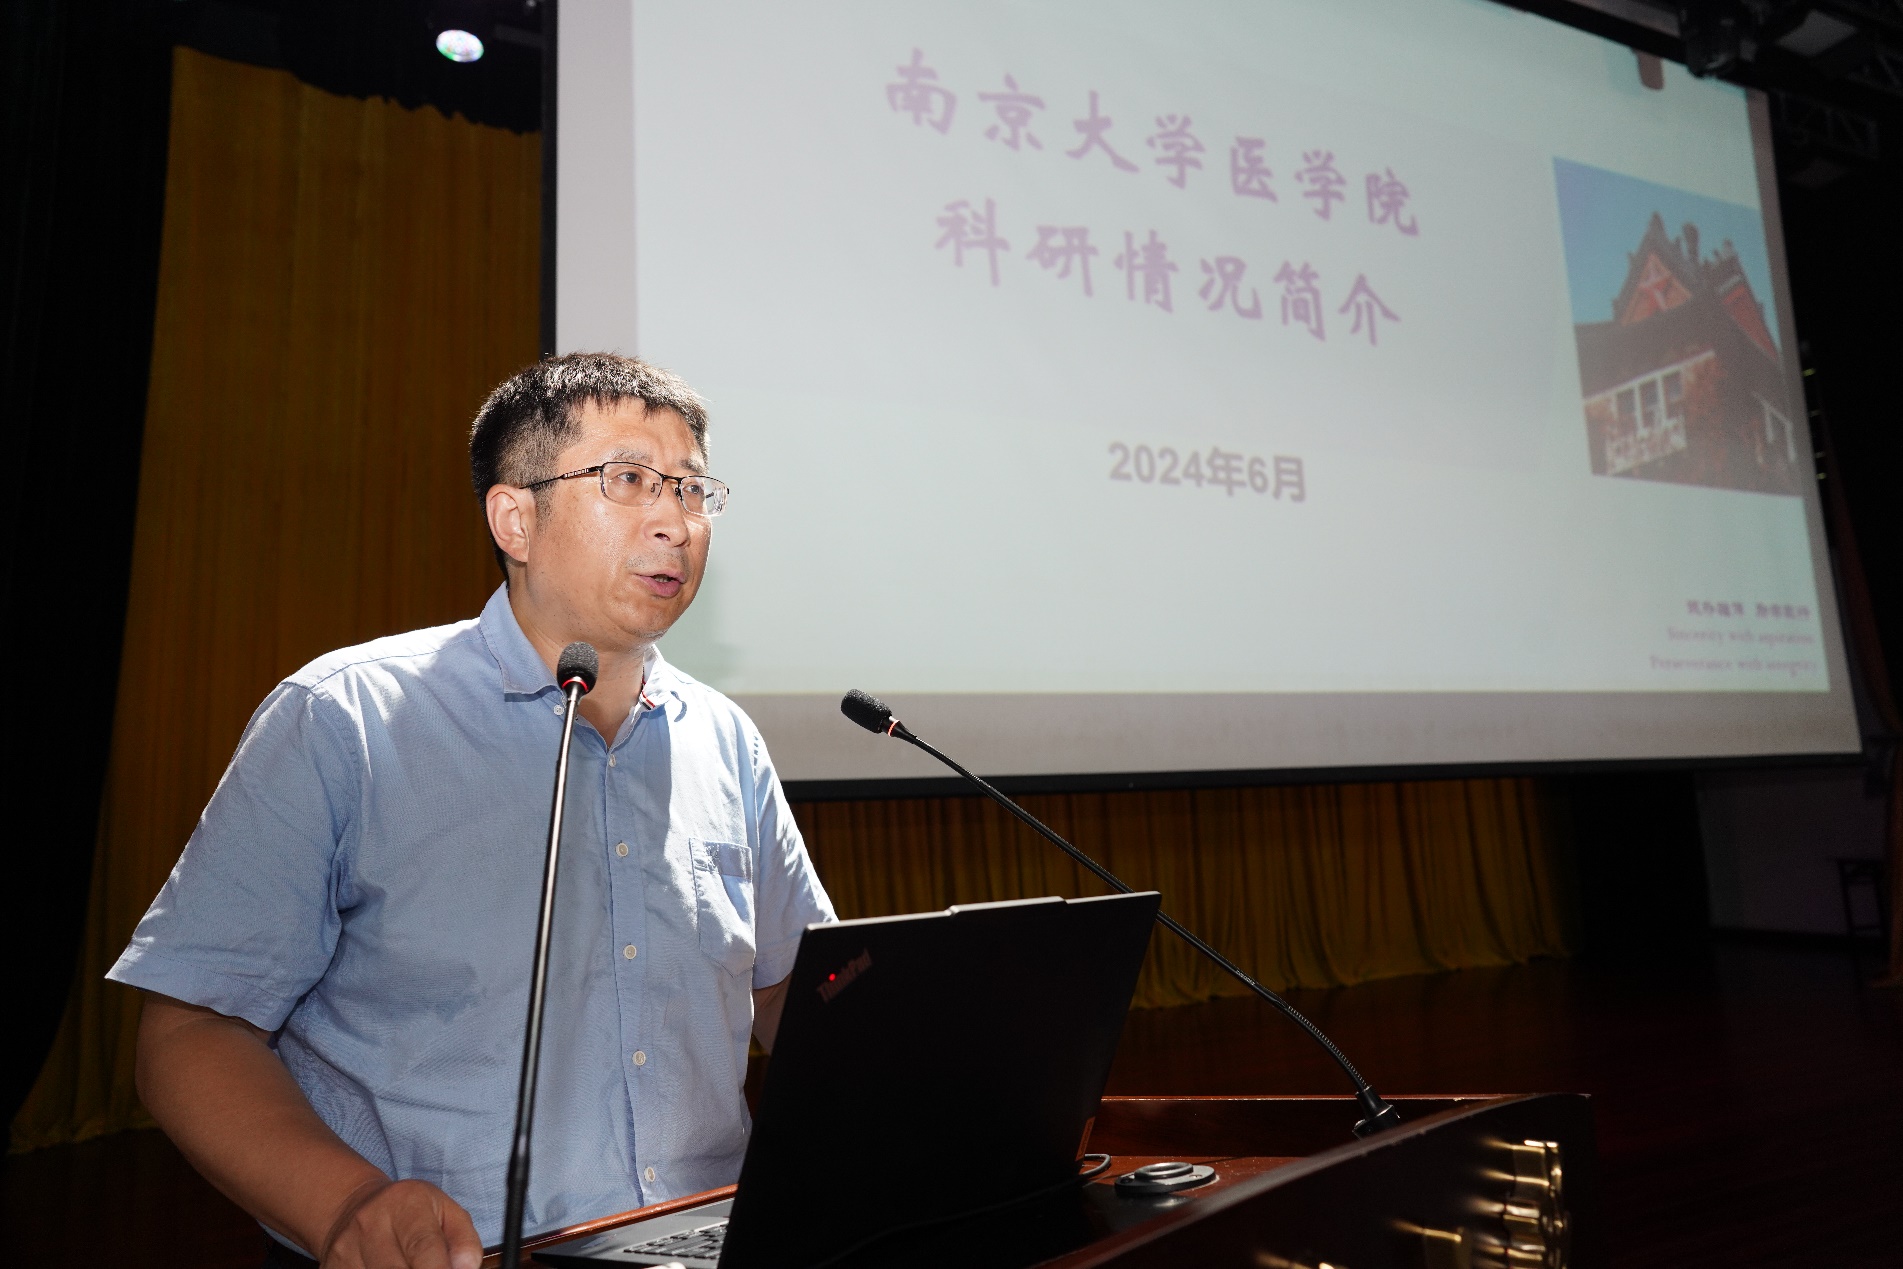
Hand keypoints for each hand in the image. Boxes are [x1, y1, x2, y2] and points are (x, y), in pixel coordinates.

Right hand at [319, 1178, 481, 1268]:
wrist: (355, 1208)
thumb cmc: (410, 1212)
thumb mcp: (445, 1211)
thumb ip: (463, 1239)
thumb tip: (467, 1268)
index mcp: (406, 1204)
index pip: (424, 1248)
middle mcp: (370, 1224)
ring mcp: (346, 1248)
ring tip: (411, 1268)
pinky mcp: (332, 1267)